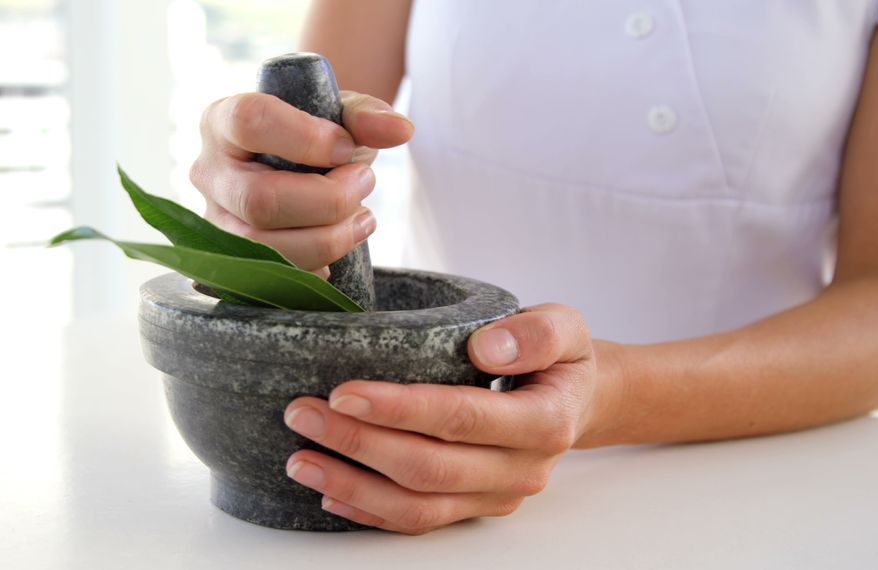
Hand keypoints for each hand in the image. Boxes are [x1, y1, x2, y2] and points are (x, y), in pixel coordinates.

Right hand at [189, 91, 412, 275]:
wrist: (297, 170)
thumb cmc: (312, 137)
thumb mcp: (337, 115)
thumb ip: (365, 115)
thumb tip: (399, 130)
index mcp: (222, 121)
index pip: (250, 122)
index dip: (306, 138)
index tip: (346, 147)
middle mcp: (208, 173)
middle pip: (259, 200)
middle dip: (328, 200)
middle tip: (366, 183)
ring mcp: (215, 223)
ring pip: (264, 248)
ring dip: (329, 238)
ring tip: (364, 217)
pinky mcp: (233, 262)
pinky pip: (271, 280)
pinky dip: (317, 267)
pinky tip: (339, 241)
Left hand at [283, 304, 613, 533]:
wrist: (578, 401)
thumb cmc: (559, 358)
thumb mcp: (564, 328)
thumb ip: (535, 334)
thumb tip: (486, 348)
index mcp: (544, 422)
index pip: (461, 418)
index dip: (399, 409)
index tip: (343, 393)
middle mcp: (519, 469)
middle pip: (428, 468)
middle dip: (357, 444)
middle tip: (301, 415)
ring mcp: (495, 496)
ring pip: (417, 507)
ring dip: (352, 486)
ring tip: (300, 460)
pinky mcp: (474, 509)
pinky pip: (417, 522)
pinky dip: (368, 512)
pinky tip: (328, 492)